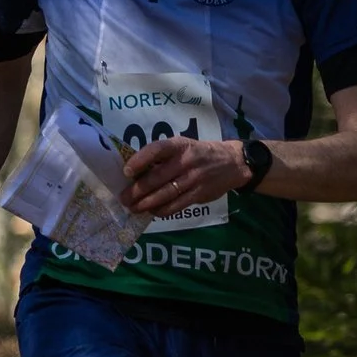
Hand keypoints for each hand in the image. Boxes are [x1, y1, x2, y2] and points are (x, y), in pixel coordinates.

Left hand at [120, 136, 250, 215]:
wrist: (232, 162)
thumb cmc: (198, 153)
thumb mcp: (183, 146)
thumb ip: (163, 157)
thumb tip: (136, 173)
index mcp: (179, 145)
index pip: (157, 150)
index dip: (140, 160)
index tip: (126, 172)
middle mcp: (186, 160)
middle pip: (157, 177)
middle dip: (137, 190)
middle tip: (124, 198)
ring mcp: (194, 178)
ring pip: (166, 194)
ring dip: (146, 203)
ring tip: (133, 208)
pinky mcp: (200, 194)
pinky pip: (177, 205)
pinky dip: (163, 210)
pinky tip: (153, 212)